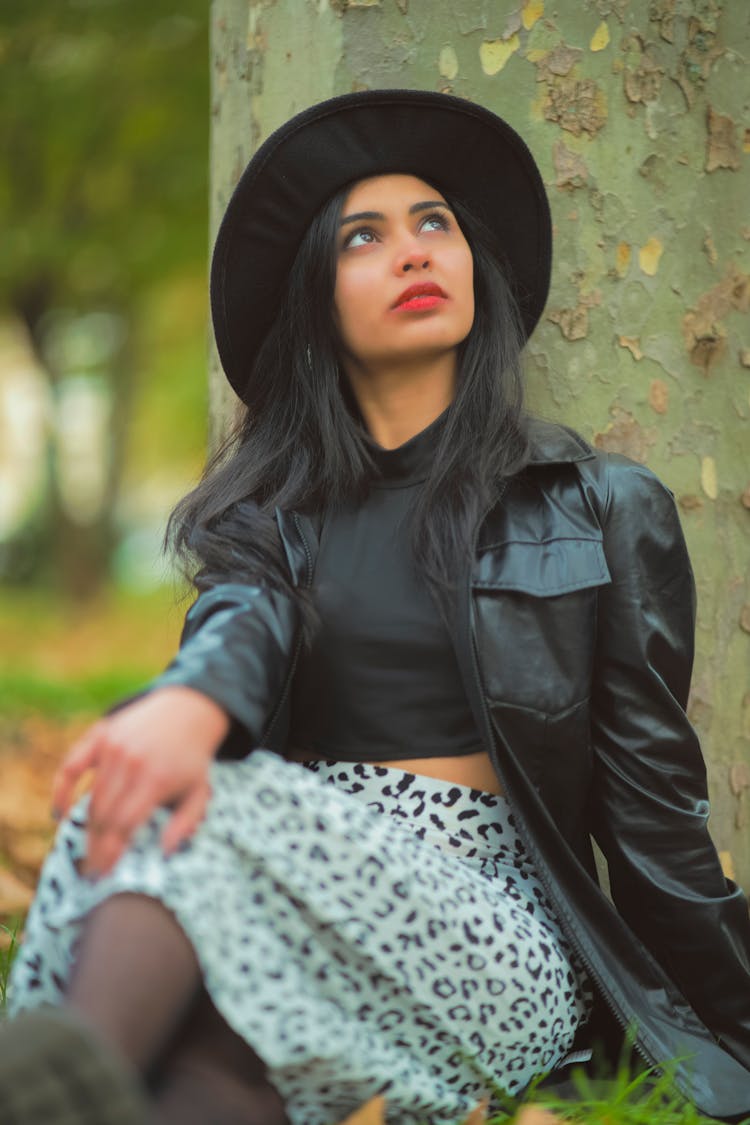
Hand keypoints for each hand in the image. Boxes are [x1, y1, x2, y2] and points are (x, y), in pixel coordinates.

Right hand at [52, 686, 229, 876]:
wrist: (187, 709)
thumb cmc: (192, 759)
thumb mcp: (200, 791)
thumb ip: (185, 824)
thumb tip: (166, 853)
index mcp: (156, 779)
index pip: (124, 825)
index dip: (111, 852)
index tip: (105, 874)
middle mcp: (131, 763)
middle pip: (103, 816)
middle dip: (96, 847)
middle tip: (92, 869)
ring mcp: (113, 747)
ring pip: (90, 797)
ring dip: (86, 827)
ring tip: (87, 850)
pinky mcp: (100, 734)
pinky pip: (70, 766)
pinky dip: (60, 790)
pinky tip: (58, 814)